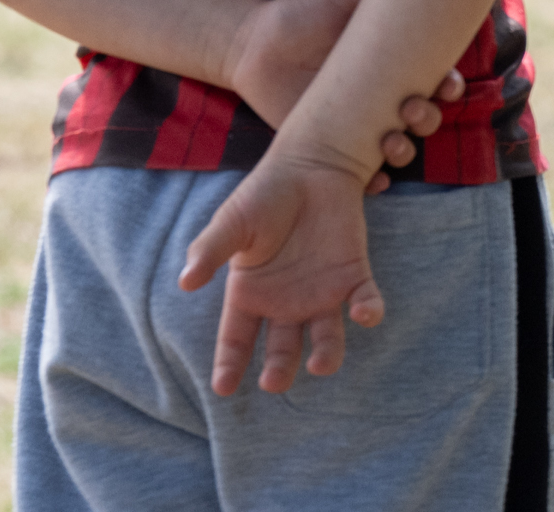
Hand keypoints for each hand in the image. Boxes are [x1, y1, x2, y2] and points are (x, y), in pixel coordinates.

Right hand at [178, 149, 383, 394]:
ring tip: (320, 365)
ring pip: (326, 335)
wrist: (310, 165)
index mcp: (250, 295)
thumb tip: (185, 283)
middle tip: (274, 381)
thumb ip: (210, 252)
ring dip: (327, 353)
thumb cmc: (264, 196)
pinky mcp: (353, 274)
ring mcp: (321, 291)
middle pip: (282, 347)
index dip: (229, 364)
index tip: (223, 388)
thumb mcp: (232, 223)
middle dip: (279, 367)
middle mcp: (285, 302)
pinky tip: (365, 313)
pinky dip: (368, 310)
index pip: (237, 340)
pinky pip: (364, 300)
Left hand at [224, 0, 463, 194]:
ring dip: (404, 150)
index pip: (434, 81)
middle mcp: (382, 99)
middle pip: (424, 118)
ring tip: (391, 141)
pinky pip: (359, 175)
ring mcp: (358, 127)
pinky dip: (374, 182)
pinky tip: (377, 180)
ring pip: (398, 148)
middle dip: (429, 118)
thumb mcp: (344, 1)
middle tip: (411, 107)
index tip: (448, 82)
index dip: (448, 86)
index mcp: (393, 67)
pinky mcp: (329, 148)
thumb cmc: (305, 17)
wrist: (256, 45)